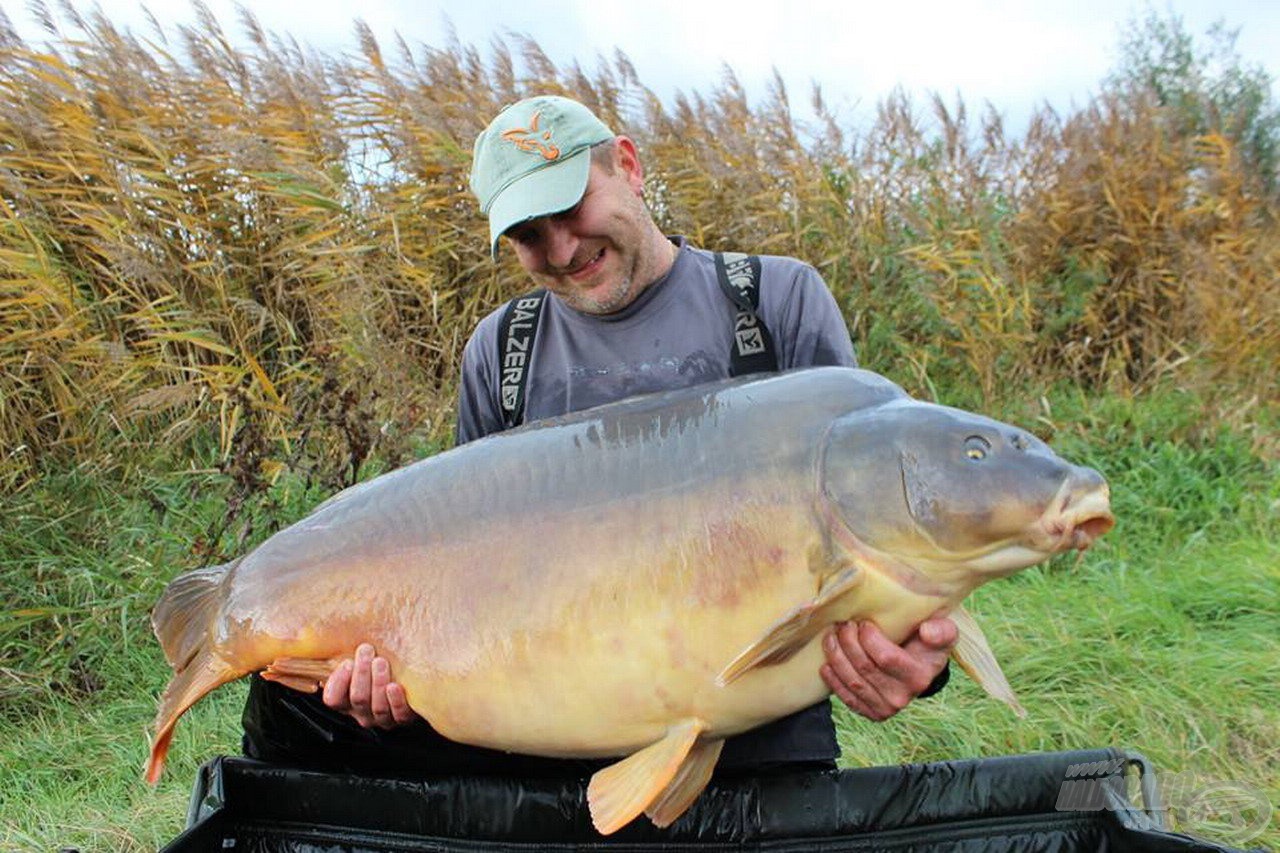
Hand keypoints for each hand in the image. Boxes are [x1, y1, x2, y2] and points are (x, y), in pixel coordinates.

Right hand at [322, 643, 419, 728]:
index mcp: (346, 700)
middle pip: (357, 699)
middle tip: (366, 651)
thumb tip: (331, 628)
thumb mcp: (360, 657)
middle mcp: (362, 712)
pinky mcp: (403, 717)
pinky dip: (396, 700)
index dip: (337, 683)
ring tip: (381, 662)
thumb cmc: (380, 662)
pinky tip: (395, 686)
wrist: (410, 676)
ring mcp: (382, 717)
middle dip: (361, 674)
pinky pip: (399, 714)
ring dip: (378, 683)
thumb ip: (347, 650)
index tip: (346, 662)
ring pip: (377, 707)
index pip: (333, 699)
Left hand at [821, 618, 956, 721]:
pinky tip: (826, 664)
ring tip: (831, 637)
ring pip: (852, 681)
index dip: (869, 638)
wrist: (923, 670)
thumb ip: (941, 630)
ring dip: (836, 657)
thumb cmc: (929, 645)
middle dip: (848, 642)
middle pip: (864, 668)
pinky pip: (847, 698)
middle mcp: (902, 697)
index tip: (864, 623)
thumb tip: (927, 631)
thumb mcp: (943, 633)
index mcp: (919, 677)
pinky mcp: (872, 713)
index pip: (886, 658)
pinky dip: (833, 680)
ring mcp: (886, 709)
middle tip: (842, 625)